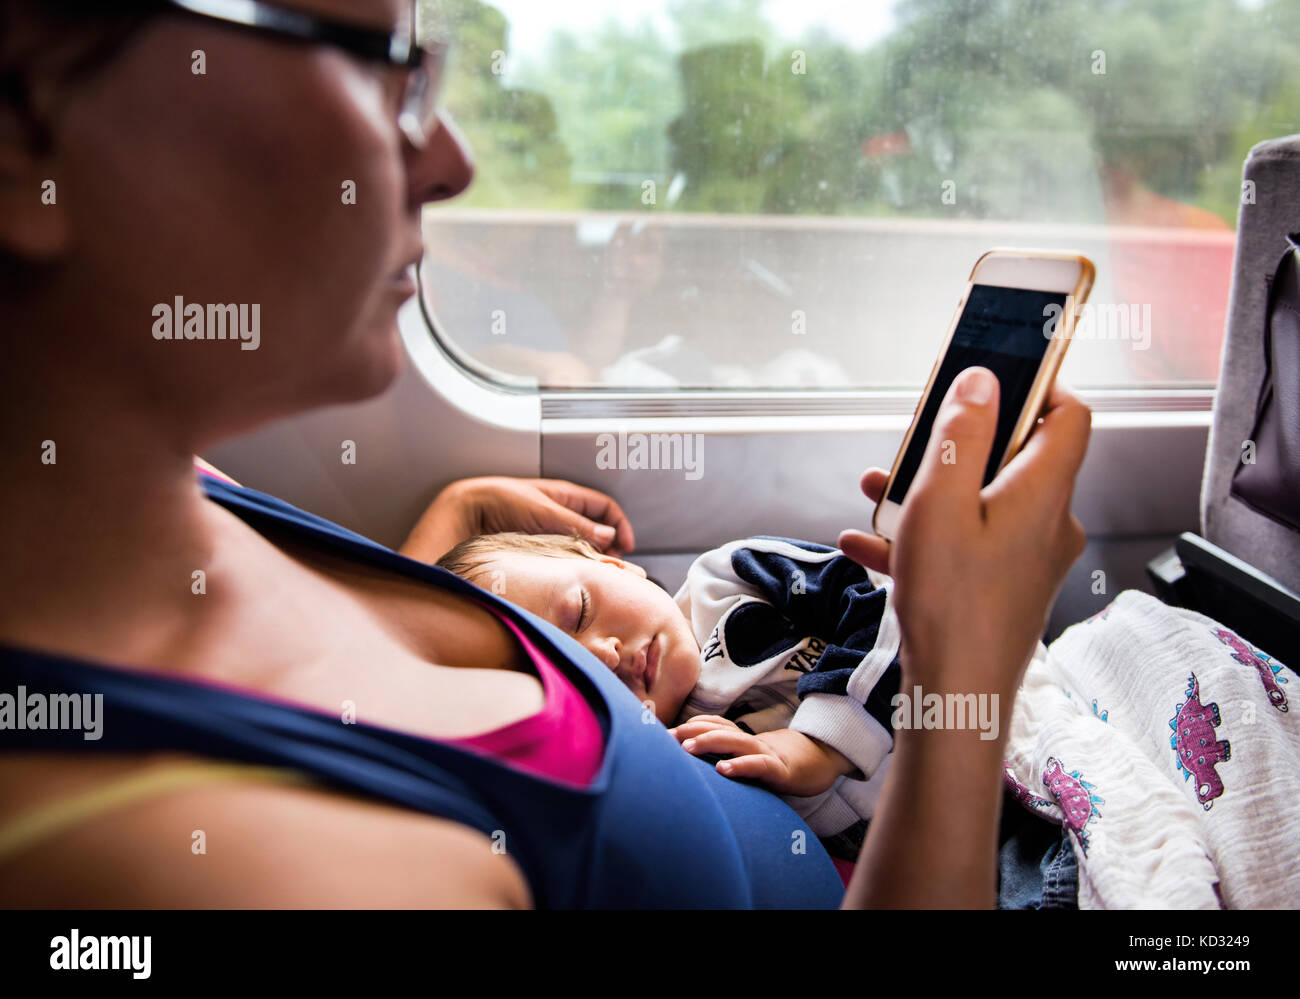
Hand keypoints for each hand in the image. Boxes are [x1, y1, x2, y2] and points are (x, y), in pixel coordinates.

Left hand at [401, 476, 634, 562]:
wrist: (468, 512)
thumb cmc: (502, 501)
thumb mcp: (544, 512)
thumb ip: (577, 525)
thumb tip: (609, 536)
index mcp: (567, 496)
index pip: (606, 508)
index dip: (621, 525)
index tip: (626, 547)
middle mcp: (561, 513)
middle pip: (597, 530)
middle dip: (609, 547)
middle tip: (612, 566)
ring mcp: (550, 531)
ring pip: (581, 546)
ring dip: (590, 559)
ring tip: (594, 574)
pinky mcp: (538, 547)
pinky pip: (563, 556)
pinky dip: (572, 565)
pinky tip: (572, 576)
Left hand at [670, 716, 851, 796]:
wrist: (823, 762)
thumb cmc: (779, 764)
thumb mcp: (750, 759)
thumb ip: (728, 757)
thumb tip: (694, 763)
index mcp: (742, 739)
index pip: (712, 725)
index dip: (688, 726)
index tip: (662, 732)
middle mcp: (751, 742)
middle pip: (718, 729)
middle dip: (690, 731)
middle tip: (665, 738)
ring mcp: (766, 754)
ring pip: (735, 743)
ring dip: (709, 742)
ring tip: (687, 747)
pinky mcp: (781, 770)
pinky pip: (758, 766)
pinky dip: (740, 766)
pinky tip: (723, 770)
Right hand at [838, 368, 1088, 704]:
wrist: (958, 698)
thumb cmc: (953, 605)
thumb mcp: (941, 503)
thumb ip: (962, 436)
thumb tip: (982, 383)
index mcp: (1044, 493)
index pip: (1069, 416)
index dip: (1037, 388)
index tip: (993, 378)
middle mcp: (1048, 523)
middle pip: (1013, 458)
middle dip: (955, 447)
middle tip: (913, 445)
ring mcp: (1028, 559)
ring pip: (981, 504)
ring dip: (929, 493)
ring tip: (878, 498)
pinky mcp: (1005, 588)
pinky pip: (967, 545)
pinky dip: (925, 537)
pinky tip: (869, 545)